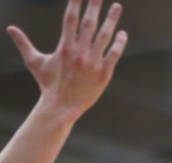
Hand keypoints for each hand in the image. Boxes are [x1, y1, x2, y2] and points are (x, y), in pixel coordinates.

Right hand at [8, 0, 127, 120]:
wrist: (62, 106)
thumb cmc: (48, 83)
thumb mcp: (34, 62)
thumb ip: (23, 43)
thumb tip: (10, 28)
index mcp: (64, 47)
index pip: (70, 19)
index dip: (76, 3)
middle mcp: (79, 52)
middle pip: (89, 23)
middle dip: (95, 6)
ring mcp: (93, 62)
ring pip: (104, 36)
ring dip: (111, 20)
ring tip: (117, 6)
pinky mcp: (104, 73)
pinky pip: (114, 54)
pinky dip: (120, 43)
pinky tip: (123, 33)